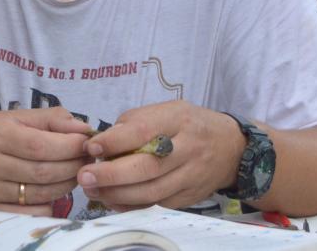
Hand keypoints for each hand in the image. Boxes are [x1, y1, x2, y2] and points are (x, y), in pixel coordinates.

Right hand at [0, 108, 93, 215]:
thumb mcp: (19, 117)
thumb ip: (53, 119)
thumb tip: (85, 129)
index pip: (41, 145)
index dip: (70, 147)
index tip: (86, 144)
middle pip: (43, 172)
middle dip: (73, 166)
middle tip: (85, 161)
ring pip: (40, 194)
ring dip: (66, 185)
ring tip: (73, 174)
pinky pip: (31, 213)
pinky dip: (50, 205)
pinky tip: (52, 191)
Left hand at [75, 101, 245, 210]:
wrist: (232, 147)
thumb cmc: (188, 124)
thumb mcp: (166, 110)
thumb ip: (134, 122)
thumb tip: (101, 143)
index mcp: (178, 120)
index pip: (143, 131)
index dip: (114, 141)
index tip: (91, 148)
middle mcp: (188, 148)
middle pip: (148, 166)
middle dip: (111, 174)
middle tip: (85, 176)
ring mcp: (191, 176)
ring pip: (152, 191)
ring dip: (117, 194)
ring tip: (92, 190)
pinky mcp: (190, 197)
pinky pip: (157, 206)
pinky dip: (131, 206)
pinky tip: (112, 200)